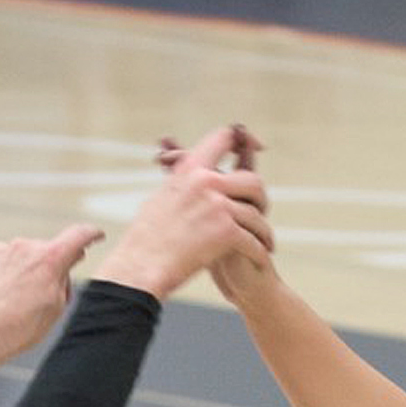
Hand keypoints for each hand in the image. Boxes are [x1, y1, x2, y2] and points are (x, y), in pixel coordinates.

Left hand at [0, 223, 104, 372]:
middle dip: (50, 267)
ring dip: (25, 270)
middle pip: (48, 251)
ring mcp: (3, 248)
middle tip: (43, 296)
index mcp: (51, 259)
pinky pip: (2, 258)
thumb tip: (68, 259)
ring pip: (23, 255)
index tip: (95, 235)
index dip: (91, 234)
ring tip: (15, 299)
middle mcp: (27, 246)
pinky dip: (4, 271)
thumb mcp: (56, 307)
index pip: (79, 235)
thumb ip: (65, 277)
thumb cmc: (18, 328)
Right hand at [100, 125, 273, 299]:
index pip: (223, 138)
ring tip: (265, 243)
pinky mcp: (225, 232)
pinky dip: (259, 252)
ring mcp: (217, 206)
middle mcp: (205, 182)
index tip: (256, 147)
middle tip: (260, 212)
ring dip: (263, 231)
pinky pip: (253, 240)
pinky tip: (261, 259)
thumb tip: (187, 171)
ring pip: (256, 214)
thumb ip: (181, 182)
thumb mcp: (160, 198)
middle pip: (253, 180)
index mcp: (190, 170)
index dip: (244, 140)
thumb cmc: (144, 240)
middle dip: (260, 199)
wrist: (140, 269)